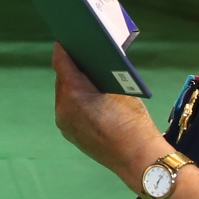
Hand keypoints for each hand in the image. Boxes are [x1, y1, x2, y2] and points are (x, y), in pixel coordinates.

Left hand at [52, 45, 165, 187]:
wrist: (137, 157)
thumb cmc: (132, 120)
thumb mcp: (121, 88)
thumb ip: (103, 74)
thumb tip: (96, 63)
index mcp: (74, 92)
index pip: (62, 63)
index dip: (63, 50)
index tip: (65, 42)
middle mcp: (63, 107)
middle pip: (62, 81)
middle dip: (70, 70)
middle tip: (80, 58)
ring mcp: (64, 123)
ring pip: (64, 97)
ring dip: (72, 87)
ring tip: (84, 78)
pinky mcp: (69, 134)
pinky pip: (68, 111)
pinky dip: (75, 102)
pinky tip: (86, 99)